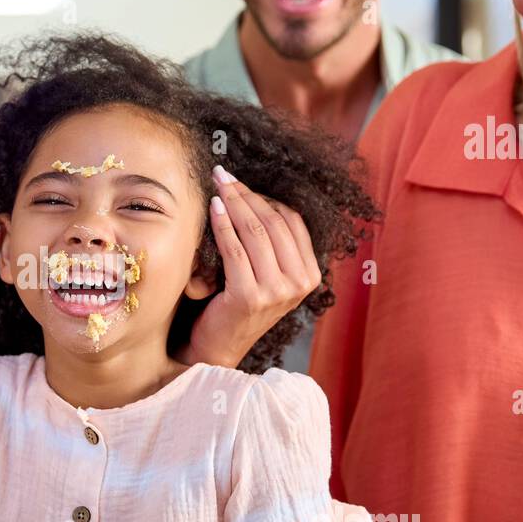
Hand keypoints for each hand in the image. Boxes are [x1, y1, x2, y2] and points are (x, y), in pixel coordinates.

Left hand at [180, 165, 320, 367]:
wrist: (218, 347)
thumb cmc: (238, 304)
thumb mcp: (267, 274)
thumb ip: (272, 245)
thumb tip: (256, 194)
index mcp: (309, 275)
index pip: (292, 222)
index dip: (265, 196)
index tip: (240, 182)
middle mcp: (299, 284)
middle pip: (273, 222)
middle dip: (246, 193)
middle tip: (223, 174)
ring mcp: (277, 292)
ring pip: (254, 231)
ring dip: (233, 202)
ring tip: (216, 185)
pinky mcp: (250, 297)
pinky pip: (235, 249)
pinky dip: (222, 224)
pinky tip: (213, 208)